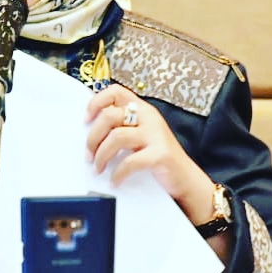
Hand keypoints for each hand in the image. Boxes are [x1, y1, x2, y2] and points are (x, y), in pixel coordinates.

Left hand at [85, 84, 214, 224]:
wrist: (185, 179)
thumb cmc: (157, 157)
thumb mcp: (140, 135)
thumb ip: (121, 127)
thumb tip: (89, 131)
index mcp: (141, 109)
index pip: (115, 92)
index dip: (96, 103)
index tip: (86, 120)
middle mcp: (149, 117)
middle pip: (109, 116)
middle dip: (93, 137)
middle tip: (88, 154)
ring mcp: (156, 134)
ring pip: (116, 136)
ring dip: (101, 156)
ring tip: (98, 168)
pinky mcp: (160, 154)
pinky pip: (130, 161)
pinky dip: (118, 173)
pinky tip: (115, 181)